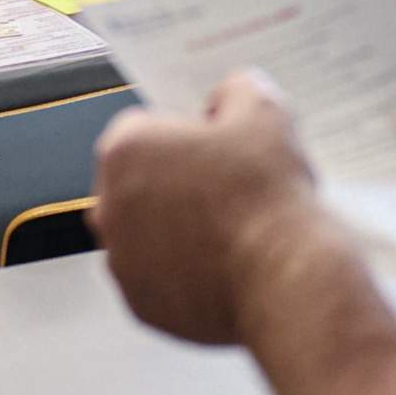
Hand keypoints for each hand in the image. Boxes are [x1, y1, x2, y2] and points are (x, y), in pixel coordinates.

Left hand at [92, 71, 335, 346]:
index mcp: (126, 150)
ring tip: (233, 231)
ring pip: (147, 234)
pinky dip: (184, 273)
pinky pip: (159, 278)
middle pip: (140, 182)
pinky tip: (227, 266)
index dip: (186, 133)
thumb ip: (239, 89)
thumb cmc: (268, 199)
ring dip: (178, 229)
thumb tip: (232, 94)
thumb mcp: (265, 112)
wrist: (287, 280)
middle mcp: (109, 206)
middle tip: (229, 187)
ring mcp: (121, 261)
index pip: (146, 128)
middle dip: (176, 182)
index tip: (217, 144)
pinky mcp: (141, 304)